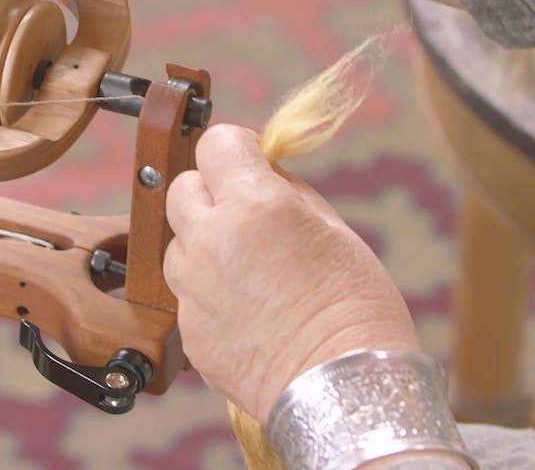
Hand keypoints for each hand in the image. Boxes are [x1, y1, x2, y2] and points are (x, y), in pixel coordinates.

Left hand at [164, 124, 420, 420]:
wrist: (345, 391)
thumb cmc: (356, 309)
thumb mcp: (334, 228)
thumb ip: (286, 192)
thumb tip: (261, 173)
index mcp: (255, 206)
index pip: (216, 143)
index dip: (234, 149)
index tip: (248, 161)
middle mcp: (213, 240)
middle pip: (181, 188)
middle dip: (210, 192)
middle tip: (245, 213)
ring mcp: (194, 287)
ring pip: (178, 243)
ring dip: (203, 244)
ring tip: (249, 270)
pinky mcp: (188, 328)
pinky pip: (185, 292)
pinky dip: (207, 291)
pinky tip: (247, 310)